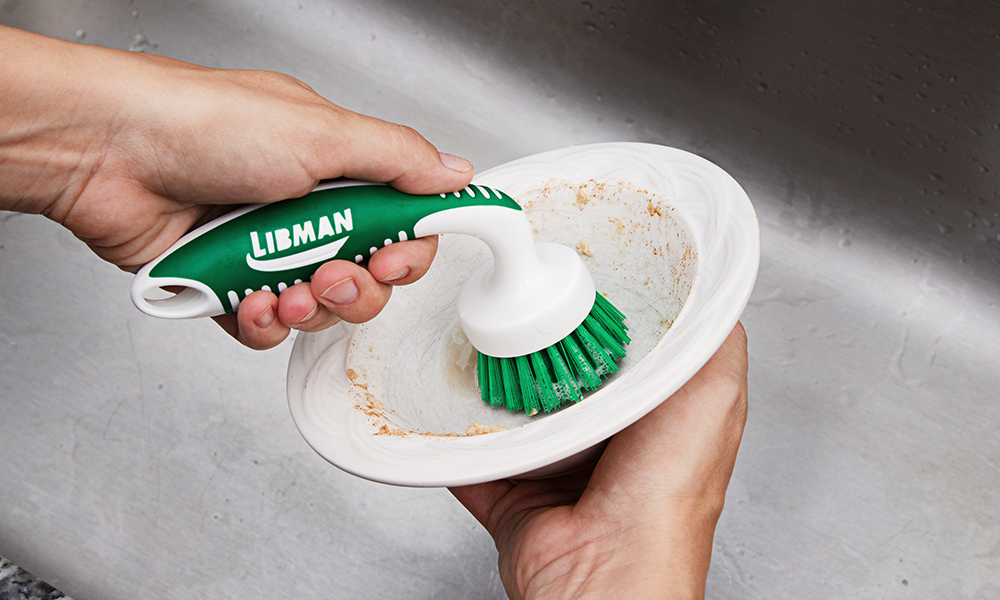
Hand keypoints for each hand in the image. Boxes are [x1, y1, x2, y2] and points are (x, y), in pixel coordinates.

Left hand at [0, 25, 473, 348]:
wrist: (107, 151)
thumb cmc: (201, 122)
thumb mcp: (320, 131)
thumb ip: (397, 159)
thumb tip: (455, 175)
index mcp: (336, 169)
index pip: (399, 223)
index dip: (407, 250)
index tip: (396, 257)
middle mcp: (305, 210)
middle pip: (365, 276)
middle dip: (356, 288)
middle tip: (336, 274)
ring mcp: (265, 249)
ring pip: (317, 308)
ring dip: (309, 308)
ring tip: (284, 288)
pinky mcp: (226, 282)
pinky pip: (265, 326)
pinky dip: (263, 322)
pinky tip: (250, 301)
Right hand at [450, 323, 748, 599]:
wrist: (603, 576)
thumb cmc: (666, 500)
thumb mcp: (712, 400)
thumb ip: (715, 346)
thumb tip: (713, 298)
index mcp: (654, 416)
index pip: (628, 349)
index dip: (608, 311)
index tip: (582, 271)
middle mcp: (608, 438)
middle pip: (567, 370)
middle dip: (544, 339)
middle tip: (522, 301)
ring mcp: (556, 465)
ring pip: (517, 408)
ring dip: (496, 381)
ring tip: (478, 336)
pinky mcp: (512, 489)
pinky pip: (474, 453)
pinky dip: (456, 432)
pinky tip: (447, 398)